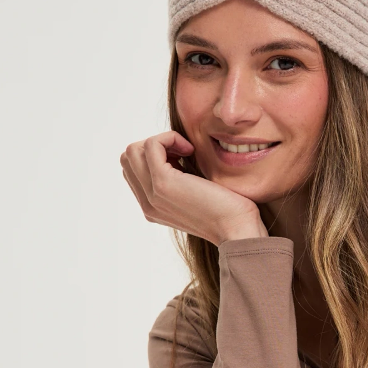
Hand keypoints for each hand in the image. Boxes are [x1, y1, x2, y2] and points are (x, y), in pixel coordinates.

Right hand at [120, 130, 268, 243]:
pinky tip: (190, 151)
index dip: (155, 155)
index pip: (133, 169)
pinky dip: (169, 138)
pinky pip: (150, 145)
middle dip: (154, 146)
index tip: (182, 159)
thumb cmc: (229, 211)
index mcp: (153, 207)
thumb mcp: (196, 195)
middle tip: (182, 154)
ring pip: (134, 150)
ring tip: (186, 152)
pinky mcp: (163, 183)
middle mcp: (148, 203)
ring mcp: (152, 194)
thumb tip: (175, 153)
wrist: (238, 230)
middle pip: (128, 157)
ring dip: (161, 141)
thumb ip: (180, 181)